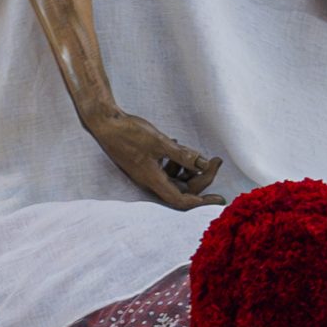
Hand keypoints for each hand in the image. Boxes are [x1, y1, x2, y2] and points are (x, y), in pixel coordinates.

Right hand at [84, 108, 222, 209]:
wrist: (105, 123)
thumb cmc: (129, 133)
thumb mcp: (159, 142)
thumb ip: (182, 155)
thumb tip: (203, 164)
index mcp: (154, 180)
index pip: (182, 200)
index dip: (202, 202)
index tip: (220, 198)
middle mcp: (151, 181)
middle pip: (183, 188)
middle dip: (201, 176)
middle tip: (215, 160)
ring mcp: (148, 173)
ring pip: (176, 179)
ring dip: (189, 168)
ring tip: (194, 152)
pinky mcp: (145, 164)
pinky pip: (167, 170)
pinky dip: (177, 162)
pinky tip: (178, 146)